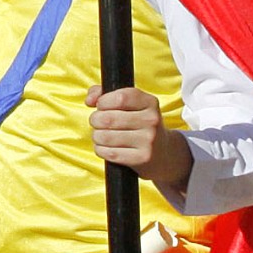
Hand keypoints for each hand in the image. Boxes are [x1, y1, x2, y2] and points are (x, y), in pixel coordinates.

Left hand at [86, 85, 193, 202]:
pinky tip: (107, 148)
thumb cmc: (138, 124)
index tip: (101, 106)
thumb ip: (104, 93)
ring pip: (104, 136)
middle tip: (98, 123)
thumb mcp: (130, 104)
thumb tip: (89, 100)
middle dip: (95, 120)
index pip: (120, 97)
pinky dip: (101, 150)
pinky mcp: (142, 158)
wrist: (163, 154)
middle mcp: (151, 120)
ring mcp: (148, 141)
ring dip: (96, 136)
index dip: (103, 101)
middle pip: (107, 118)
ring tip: (103, 136)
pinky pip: (108, 153)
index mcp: (149, 102)